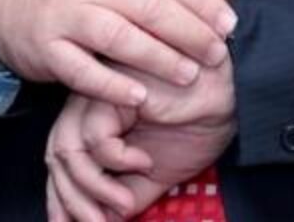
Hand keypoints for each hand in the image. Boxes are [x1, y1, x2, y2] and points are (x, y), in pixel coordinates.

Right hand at [0, 0, 235, 105]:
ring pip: (117, 36)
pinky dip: (112, 85)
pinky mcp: (45, 46)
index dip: (201, 0)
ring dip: (158, 58)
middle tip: (215, 53)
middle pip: (146, 5)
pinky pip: (81, 70)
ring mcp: (62, 11)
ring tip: (188, 74)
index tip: (228, 23)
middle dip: (188, 32)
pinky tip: (140, 96)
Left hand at [46, 59, 237, 221]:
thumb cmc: (200, 120)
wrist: (236, 89)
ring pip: (68, 148)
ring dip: (91, 188)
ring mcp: (100, 91)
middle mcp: (91, 101)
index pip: (63, 158)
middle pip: (58, 154)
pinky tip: (144, 163)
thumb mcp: (159, 169)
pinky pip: (95, 136)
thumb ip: (129, 192)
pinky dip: (116, 160)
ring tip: (122, 205)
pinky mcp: (115, 87)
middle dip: (71, 199)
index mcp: (98, 116)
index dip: (61, 196)